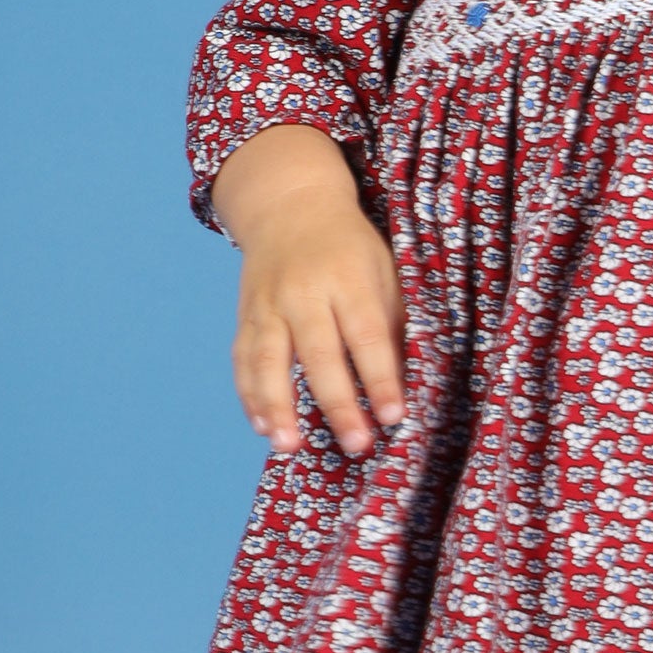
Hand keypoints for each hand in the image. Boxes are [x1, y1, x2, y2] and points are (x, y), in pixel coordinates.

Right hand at [210, 125, 406, 458]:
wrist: (291, 206)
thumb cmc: (351, 249)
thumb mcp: (385, 271)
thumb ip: (393, 323)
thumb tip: (409, 382)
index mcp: (348, 278)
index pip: (367, 335)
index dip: (381, 378)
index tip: (395, 416)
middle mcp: (304, 292)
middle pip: (319, 353)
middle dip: (338, 403)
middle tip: (356, 444)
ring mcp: (268, 305)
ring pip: (268, 361)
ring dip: (278, 407)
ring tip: (289, 446)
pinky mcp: (246, 317)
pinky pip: (243, 361)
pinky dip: (251, 397)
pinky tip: (264, 427)